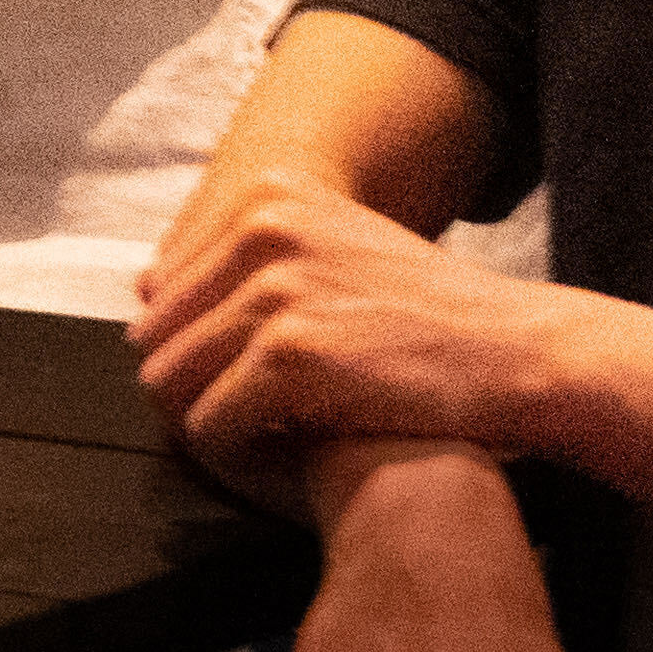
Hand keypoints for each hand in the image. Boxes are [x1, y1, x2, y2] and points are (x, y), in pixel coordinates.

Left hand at [139, 180, 573, 467]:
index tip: (247, 375)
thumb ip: (247, 259)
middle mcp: (262, 227)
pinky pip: (208, 428)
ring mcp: (274, 289)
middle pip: (157, 339)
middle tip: (256, 420)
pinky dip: (236, 458)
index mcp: (266, 193)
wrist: (510, 352)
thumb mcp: (334, 247)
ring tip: (268, 439)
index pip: (161, 287)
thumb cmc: (424, 314)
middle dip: (195, 390)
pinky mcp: (287, 356)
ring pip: (172, 388)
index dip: (195, 347)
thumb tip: (142, 288)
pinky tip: (284, 457)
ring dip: (212, 426)